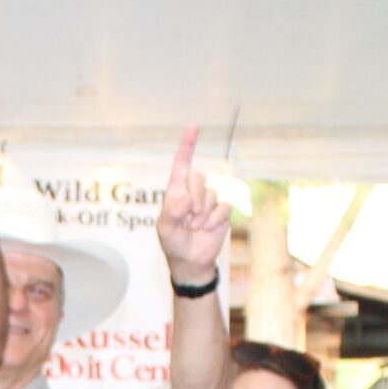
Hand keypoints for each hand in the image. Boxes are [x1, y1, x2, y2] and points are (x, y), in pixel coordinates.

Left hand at [155, 125, 232, 283]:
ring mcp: (209, 202)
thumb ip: (172, 212)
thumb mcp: (165, 229)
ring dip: (202, 214)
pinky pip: (223, 208)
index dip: (187, 145)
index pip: (182, 164)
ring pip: (211, 195)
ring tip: (194, 227)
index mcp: (176, 191)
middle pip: (198, 178)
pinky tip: (207, 230)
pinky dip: (213, 221)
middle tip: (188, 217)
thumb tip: (186, 200)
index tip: (193, 127)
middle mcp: (194, 192)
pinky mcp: (222, 212)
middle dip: (194, 197)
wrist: (190, 261)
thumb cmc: (173, 242)